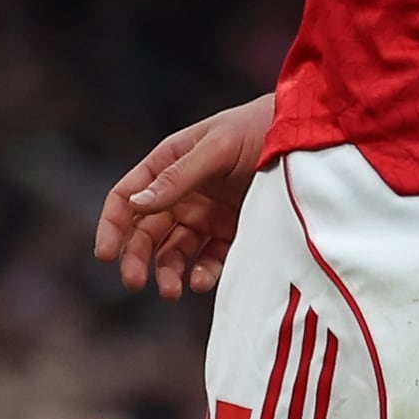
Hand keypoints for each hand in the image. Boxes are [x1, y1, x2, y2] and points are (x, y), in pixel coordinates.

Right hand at [94, 94, 273, 298]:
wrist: (313, 135)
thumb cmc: (260, 128)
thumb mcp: (218, 146)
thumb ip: (178, 176)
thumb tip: (137, 204)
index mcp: (168, 164)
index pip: (127, 197)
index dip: (113, 225)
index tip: (106, 254)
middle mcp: (182, 193)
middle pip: (146, 231)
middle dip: (137, 257)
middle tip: (135, 282)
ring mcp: (207, 215)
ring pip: (174, 251)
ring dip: (168, 272)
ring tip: (173, 291)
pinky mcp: (233, 233)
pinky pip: (209, 259)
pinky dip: (202, 273)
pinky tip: (201, 281)